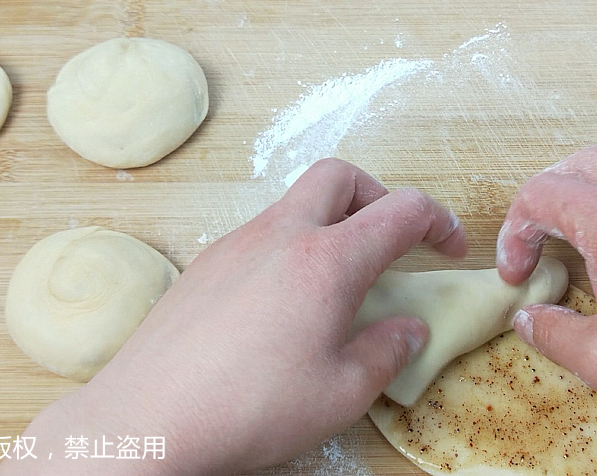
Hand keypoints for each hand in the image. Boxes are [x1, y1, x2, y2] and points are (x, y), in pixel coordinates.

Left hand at [0, 158, 466, 474]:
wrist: (146, 421)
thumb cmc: (250, 409)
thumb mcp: (342, 394)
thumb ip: (387, 352)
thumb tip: (408, 329)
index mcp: (327, 261)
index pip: (401, 210)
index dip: (439, 221)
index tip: (450, 248)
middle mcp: (280, 235)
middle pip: (340, 176)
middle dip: (378, 196)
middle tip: (392, 241)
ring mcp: (235, 244)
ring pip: (295, 203)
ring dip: (331, 222)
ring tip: (339, 280)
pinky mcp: (205, 265)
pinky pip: (261, 234)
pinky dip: (291, 246)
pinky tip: (285, 302)